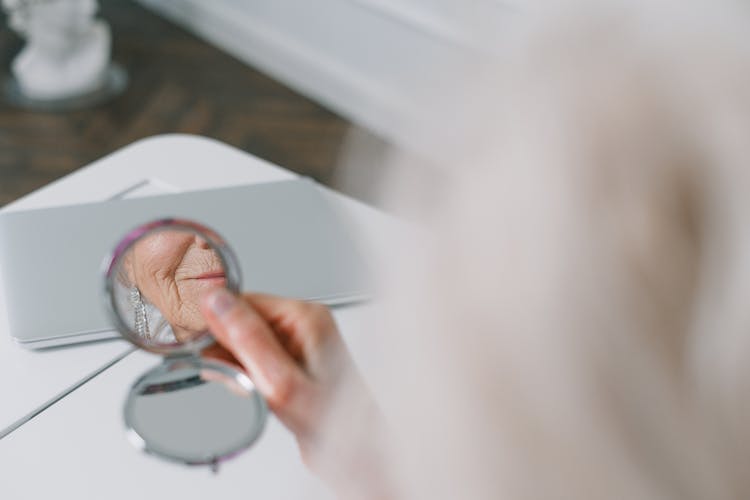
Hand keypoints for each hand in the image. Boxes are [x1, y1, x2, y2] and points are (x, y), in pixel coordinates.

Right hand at [200, 289, 390, 498]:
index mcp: (304, 316)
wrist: (358, 450)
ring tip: (254, 389)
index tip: (202, 348)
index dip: (216, 324)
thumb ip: (246, 338)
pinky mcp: (292, 362)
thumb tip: (216, 301)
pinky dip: (247, 376)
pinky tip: (257, 392)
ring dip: (236, 366)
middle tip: (237, 378)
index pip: (242, 300)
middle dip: (227, 351)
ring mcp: (299, 342)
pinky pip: (255, 359)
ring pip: (244, 342)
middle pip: (241, 320)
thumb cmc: (332, 418)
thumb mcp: (279, 381)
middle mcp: (303, 324)